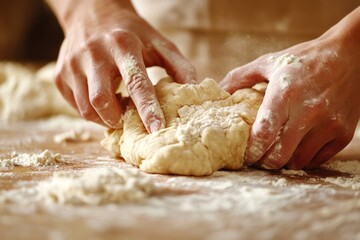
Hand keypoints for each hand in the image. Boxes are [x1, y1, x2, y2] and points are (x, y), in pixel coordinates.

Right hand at [49, 0, 196, 131]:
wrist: (92, 12)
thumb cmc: (131, 32)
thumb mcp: (159, 42)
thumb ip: (179, 65)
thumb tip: (194, 89)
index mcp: (123, 45)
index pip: (136, 82)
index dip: (147, 109)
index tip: (157, 130)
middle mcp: (94, 54)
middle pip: (102, 100)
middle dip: (118, 118)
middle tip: (129, 118)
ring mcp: (72, 64)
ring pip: (87, 108)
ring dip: (105, 118)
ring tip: (118, 108)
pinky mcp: (60, 74)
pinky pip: (76, 106)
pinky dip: (92, 112)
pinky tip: (104, 100)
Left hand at [220, 32, 359, 169]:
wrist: (351, 55)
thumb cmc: (304, 59)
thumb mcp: (269, 62)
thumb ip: (240, 77)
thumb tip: (218, 92)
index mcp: (285, 94)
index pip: (263, 134)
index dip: (250, 150)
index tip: (244, 153)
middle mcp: (308, 112)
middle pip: (279, 156)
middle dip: (263, 162)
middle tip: (258, 157)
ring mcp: (328, 125)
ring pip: (298, 162)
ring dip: (283, 161)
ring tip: (277, 151)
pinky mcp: (343, 133)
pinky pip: (317, 160)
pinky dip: (303, 159)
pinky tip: (297, 147)